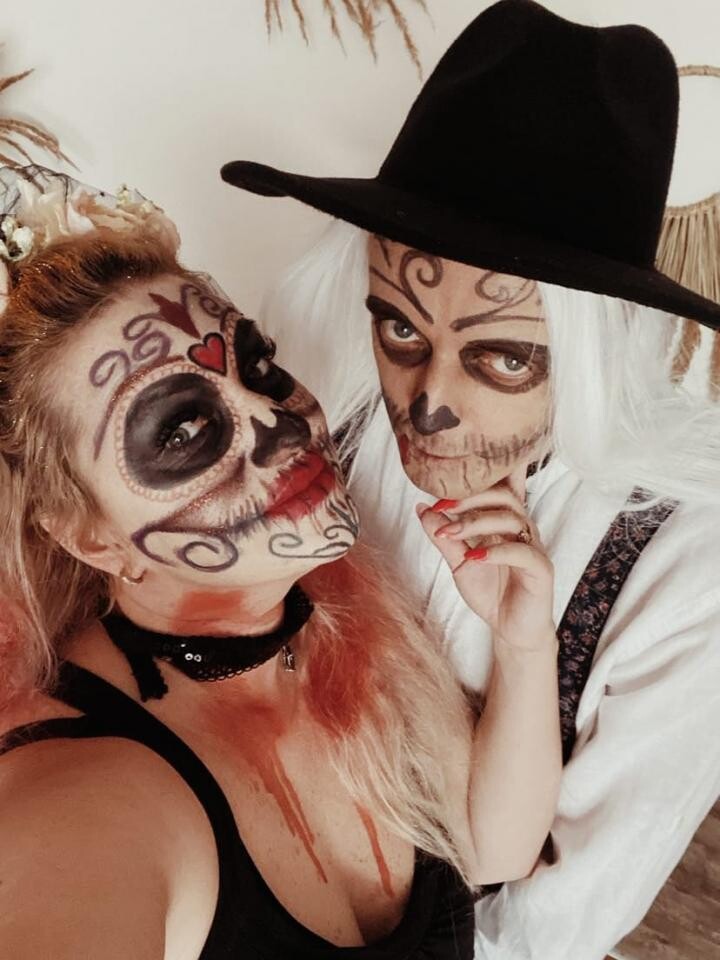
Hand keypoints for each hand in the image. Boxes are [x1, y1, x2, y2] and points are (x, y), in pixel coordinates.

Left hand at [416, 468, 555, 650]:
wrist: (510, 630)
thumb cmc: (490, 591)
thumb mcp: (459, 562)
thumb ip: (444, 536)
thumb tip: (422, 507)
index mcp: (505, 521)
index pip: (496, 487)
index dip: (470, 483)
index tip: (437, 490)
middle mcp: (522, 528)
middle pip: (504, 496)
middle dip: (470, 498)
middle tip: (440, 507)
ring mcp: (533, 547)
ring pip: (512, 520)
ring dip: (476, 523)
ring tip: (450, 534)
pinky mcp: (541, 569)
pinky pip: (523, 553)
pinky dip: (497, 552)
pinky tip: (474, 557)